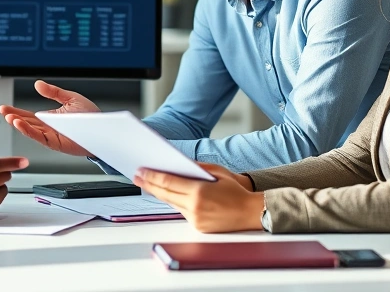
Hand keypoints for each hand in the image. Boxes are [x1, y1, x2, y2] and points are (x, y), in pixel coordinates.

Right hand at [0, 80, 98, 156]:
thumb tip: (38, 84)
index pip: (28, 115)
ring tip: (9, 117)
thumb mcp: (70, 98)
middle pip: (26, 122)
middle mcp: (48, 128)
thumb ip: (53, 92)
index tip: (3, 108)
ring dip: (19, 125)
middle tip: (2, 111)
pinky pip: (39, 137)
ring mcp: (51, 136)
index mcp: (49, 118)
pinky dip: (28, 131)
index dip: (15, 111)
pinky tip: (20, 124)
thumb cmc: (91, 116)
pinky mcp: (56, 143)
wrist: (104, 127)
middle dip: (13, 117)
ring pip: (31, 131)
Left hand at [134, 163, 263, 232]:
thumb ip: (197, 167)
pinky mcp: (198, 227)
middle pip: (165, 194)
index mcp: (199, 192)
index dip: (151, 176)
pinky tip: (167, 194)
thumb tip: (179, 163)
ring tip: (148, 183)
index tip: (140, 171)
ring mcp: (195, 219)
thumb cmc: (237, 191)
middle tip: (137, 176)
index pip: (168, 182)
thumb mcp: (218, 172)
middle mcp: (194, 207)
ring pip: (171, 203)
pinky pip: (181, 212)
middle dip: (149, 184)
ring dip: (160, 193)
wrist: (251, 213)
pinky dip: (175, 202)